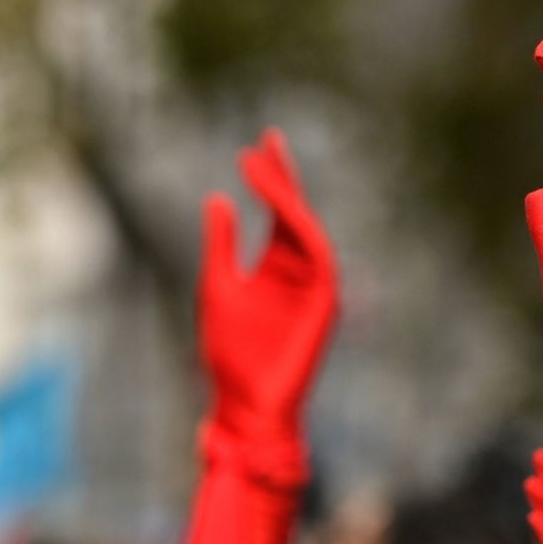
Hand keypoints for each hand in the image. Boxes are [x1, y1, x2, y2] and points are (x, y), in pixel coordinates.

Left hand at [198, 129, 336, 447]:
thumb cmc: (229, 355)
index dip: (268, 178)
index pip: (275, 213)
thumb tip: (218, 198)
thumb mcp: (217, 288)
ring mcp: (313, 285)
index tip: (254, 146)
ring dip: (286, 197)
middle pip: (293, 212)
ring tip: (262, 169)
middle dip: (281, 177)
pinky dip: (303, 229)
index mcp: (273, 267)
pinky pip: (320, 256)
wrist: (243, 402)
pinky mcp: (325, 303)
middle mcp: (297, 270)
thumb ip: (221, 245)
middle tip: (265, 141)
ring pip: (305, 228)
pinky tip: (284, 207)